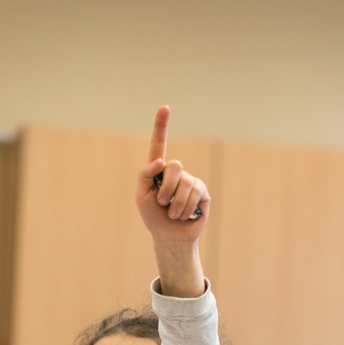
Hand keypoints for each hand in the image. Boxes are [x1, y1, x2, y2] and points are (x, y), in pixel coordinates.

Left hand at [136, 107, 209, 299]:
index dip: (162, 125)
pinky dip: (185, 208)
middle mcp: (176, 172)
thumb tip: (160, 161)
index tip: (165, 107)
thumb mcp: (141, 196)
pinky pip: (195, 193)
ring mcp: (191, 180)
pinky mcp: (202, 192)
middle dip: (166, 189)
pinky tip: (184, 214)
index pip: (160, 143)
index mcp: (158, 170)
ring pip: (185, 184)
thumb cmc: (153, 216)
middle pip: (174, 166)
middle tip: (162, 204)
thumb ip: (144, 175)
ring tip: (173, 213)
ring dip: (175, 205)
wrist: (169, 237)